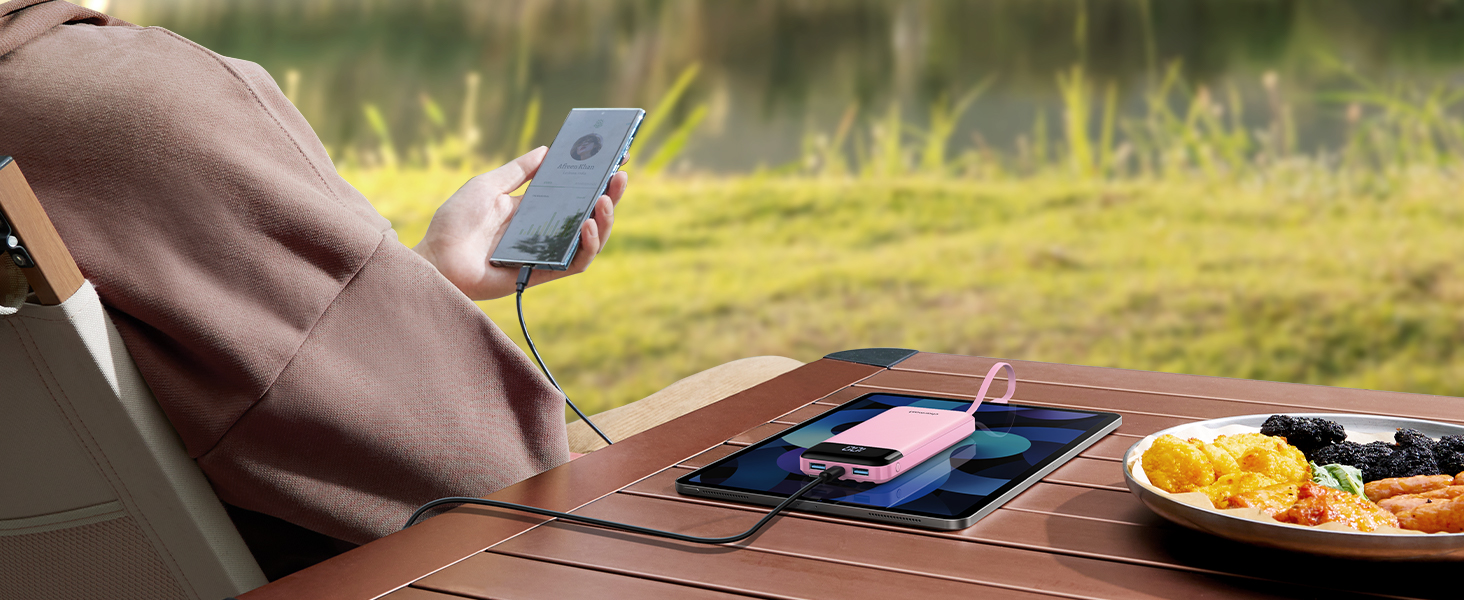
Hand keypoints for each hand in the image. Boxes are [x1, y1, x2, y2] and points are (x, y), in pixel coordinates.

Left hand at [413, 147, 626, 299]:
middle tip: (620, 175)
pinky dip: (586, 246)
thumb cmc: (455, 223)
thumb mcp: (487, 186)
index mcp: (533, 208)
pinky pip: (574, 262)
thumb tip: (547, 150)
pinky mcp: (542, 273)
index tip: (615, 157)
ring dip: (604, 221)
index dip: (596, 177)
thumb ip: (518, 171)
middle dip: (609, 195)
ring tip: (605, 200)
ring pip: (589, 240)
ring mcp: (546, 252)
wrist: (436, 259)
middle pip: (588, 214)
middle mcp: (544, 230)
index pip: (573, 192)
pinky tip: (587, 226)